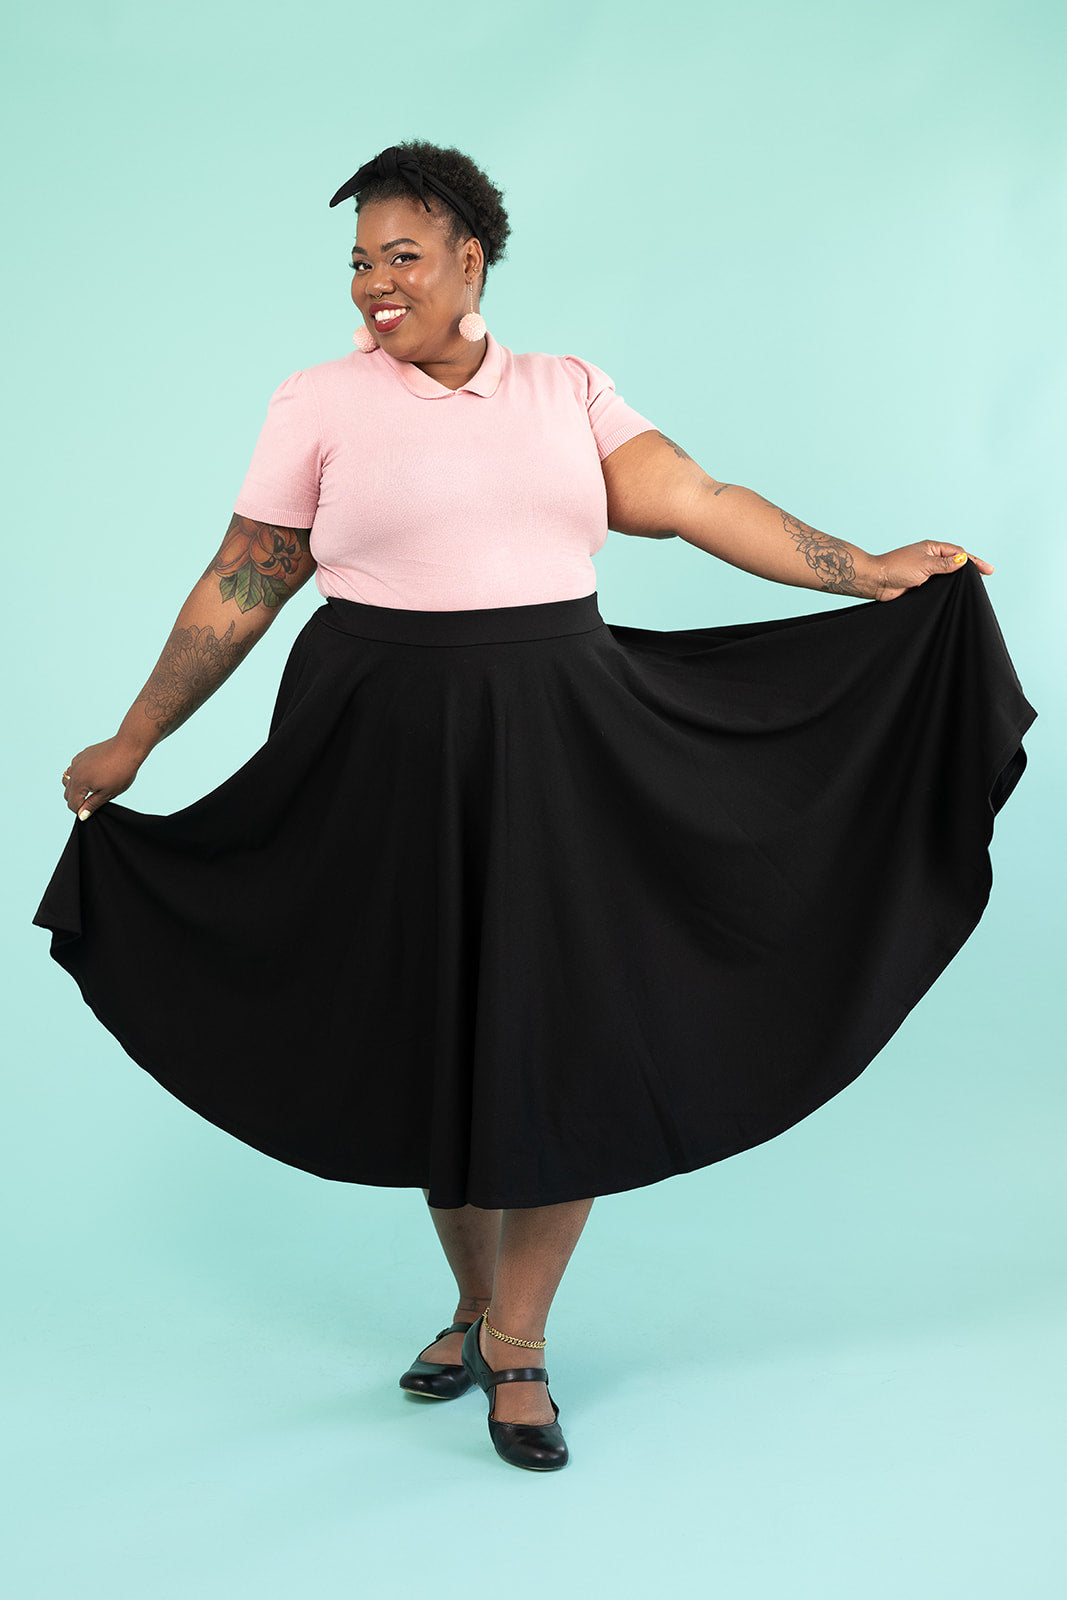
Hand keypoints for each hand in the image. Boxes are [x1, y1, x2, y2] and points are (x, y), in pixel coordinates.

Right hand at [61, 736, 144, 819]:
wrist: (128, 747)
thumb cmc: (121, 771)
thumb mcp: (108, 793)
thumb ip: (92, 805)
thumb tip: (82, 815)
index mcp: (79, 782)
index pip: (72, 804)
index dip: (82, 811)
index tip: (93, 810)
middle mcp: (74, 771)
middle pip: (67, 793)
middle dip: (77, 800)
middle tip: (94, 801)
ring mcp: (77, 761)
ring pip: (67, 780)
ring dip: (75, 788)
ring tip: (92, 790)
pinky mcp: (82, 755)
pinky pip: (74, 769)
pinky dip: (79, 776)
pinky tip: (94, 776)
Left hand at [869, 542, 994, 601]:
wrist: (876, 581)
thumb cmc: (896, 568)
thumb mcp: (925, 565)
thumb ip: (945, 565)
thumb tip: (963, 559)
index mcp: (932, 548)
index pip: (958, 552)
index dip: (973, 561)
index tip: (987, 570)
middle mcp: (930, 558)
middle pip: (955, 563)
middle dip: (970, 569)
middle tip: (985, 576)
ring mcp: (925, 571)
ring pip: (947, 575)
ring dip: (959, 580)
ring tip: (974, 586)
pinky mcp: (920, 584)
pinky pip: (939, 585)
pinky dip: (948, 588)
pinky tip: (956, 594)